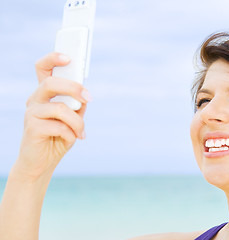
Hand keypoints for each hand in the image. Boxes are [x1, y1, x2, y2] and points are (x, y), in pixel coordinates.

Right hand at [12, 52, 90, 179]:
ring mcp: (31, 113)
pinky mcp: (32, 128)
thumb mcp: (72, 119)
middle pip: (50, 83)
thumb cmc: (58, 137)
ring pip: (60, 108)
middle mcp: (35, 100)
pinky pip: (59, 126)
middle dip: (73, 88)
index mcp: (45, 94)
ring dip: (77, 122)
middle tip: (89, 98)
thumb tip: (84, 95)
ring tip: (81, 133)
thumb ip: (77, 105)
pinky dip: (71, 134)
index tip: (68, 57)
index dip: (53, 59)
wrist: (42, 163)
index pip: (43, 69)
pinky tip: (71, 140)